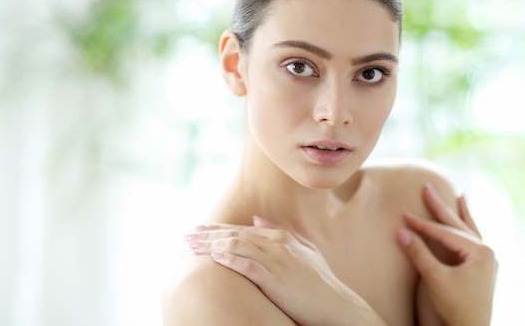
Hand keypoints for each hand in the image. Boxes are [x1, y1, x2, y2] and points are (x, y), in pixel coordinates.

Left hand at [184, 217, 383, 325]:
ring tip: (193, 246)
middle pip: (235, 234)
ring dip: (212, 245)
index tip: (200, 229)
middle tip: (188, 236)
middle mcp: (278, 244)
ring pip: (237, 246)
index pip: (243, 229)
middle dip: (209, 234)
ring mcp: (277, 260)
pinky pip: (247, 265)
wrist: (336, 305)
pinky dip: (230, 259)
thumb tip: (257, 219)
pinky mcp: (276, 278)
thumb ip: (279, 232)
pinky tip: (215, 258)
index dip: (219, 229)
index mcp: (282, 237)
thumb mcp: (303, 250)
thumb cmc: (320, 282)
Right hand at [396, 184, 496, 325]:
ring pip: (469, 230)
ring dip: (461, 214)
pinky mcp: (482, 268)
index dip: (423, 223)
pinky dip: (467, 229)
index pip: (445, 232)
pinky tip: (467, 223)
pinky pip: (473, 241)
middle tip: (428, 187)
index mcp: (480, 251)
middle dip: (442, 206)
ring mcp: (486, 260)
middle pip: (459, 225)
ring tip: (460, 196)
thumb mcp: (435, 278)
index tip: (404, 214)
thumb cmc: (455, 307)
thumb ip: (419, 253)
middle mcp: (487, 252)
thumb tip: (401, 231)